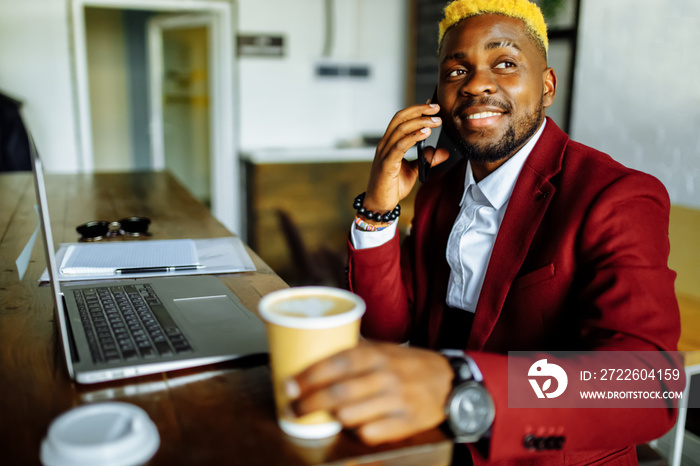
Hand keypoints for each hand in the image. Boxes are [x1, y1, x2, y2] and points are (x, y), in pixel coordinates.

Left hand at [285, 341, 452, 444]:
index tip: (289, 385)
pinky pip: (370, 433)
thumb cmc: (407, 364)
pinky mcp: (406, 423)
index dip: (309, 376)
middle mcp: (385, 376)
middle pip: (337, 394)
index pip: (336, 364)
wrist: (448, 381)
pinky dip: (357, 432)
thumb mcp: (383, 348)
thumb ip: (354, 350)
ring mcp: (396, 401)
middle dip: (308, 404)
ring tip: (324, 416)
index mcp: (376, 355)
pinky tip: (355, 426)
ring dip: (332, 418)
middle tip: (294, 408)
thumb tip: (313, 346)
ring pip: (349, 416)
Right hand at [364, 104, 450, 214]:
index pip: (401, 119)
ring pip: (401, 129)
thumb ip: (426, 159)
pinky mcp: (387, 164)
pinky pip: (400, 146)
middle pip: (401, 119)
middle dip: (419, 111)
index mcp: (390, 143)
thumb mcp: (414, 170)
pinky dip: (413, 137)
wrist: (381, 204)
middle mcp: (385, 144)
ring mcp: (384, 153)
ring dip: (420, 122)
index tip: (433, 106)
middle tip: (437, 108)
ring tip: (436, 121)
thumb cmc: (392, 186)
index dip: (416, 110)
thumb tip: (442, 151)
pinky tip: (425, 133)